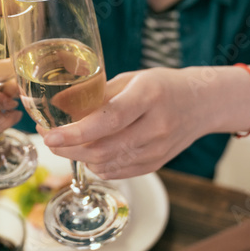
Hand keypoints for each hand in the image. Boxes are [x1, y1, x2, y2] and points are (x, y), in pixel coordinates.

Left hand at [40, 68, 210, 179]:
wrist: (202, 104)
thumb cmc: (163, 86)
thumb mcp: (132, 78)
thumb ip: (99, 94)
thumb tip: (59, 107)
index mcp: (149, 97)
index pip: (108, 120)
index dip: (76, 131)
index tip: (50, 134)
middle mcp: (156, 127)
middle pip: (102, 149)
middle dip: (67, 147)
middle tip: (47, 137)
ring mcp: (157, 151)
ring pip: (105, 164)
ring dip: (78, 156)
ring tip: (64, 142)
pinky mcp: (155, 165)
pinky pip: (115, 172)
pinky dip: (95, 164)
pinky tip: (88, 150)